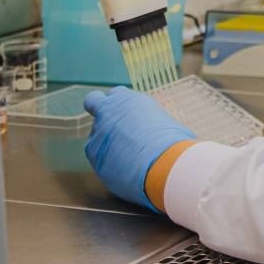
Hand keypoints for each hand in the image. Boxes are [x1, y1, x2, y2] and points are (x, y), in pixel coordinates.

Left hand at [84, 87, 195, 210]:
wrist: (160, 163)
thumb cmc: (171, 143)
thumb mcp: (168, 125)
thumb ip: (153, 124)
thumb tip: (161, 133)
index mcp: (129, 99)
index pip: (116, 94)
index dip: (121, 105)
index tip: (130, 116)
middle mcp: (109, 110)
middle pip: (93, 100)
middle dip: (98, 109)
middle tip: (111, 126)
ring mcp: (98, 130)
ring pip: (96, 134)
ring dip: (106, 142)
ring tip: (128, 158)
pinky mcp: (92, 152)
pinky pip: (97, 155)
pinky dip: (107, 161)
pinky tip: (124, 169)